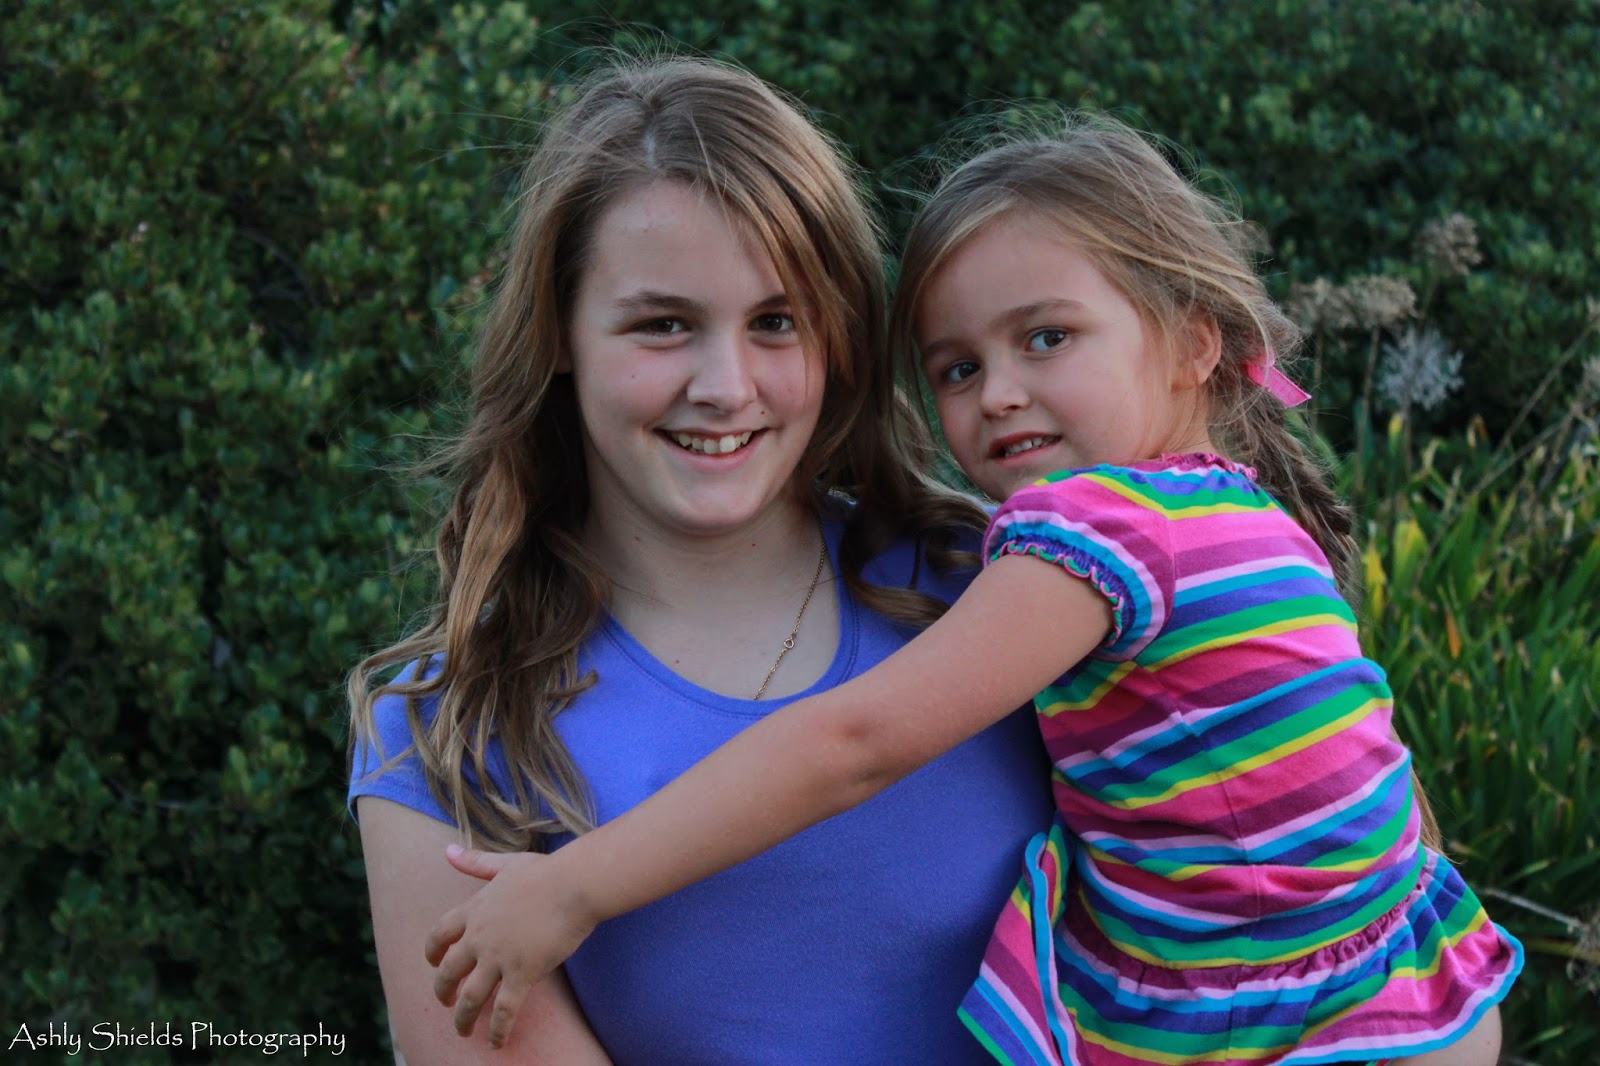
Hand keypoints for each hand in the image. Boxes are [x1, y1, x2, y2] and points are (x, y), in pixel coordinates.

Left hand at [424, 844, 598, 1049]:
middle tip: (446, 1004)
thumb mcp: (505, 864)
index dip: (431, 952)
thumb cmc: (546, 872)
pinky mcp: (521, 974)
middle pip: (448, 971)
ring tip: (463, 1031)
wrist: (574, 885)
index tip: (432, 963)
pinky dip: (496, 1030)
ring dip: (463, 1019)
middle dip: (443, 991)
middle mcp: (480, 936)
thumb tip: (447, 850)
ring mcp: (498, 957)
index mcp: (474, 910)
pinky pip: (503, 1011)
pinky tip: (495, 1043)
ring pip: (470, 997)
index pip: (439, 934)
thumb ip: (474, 862)